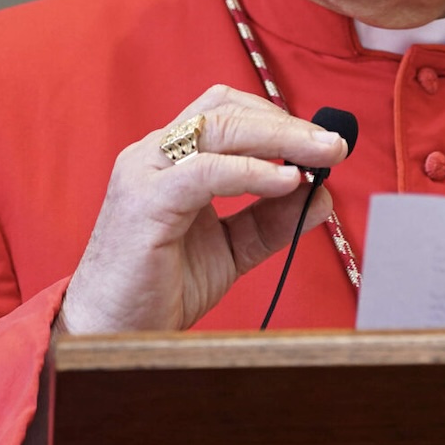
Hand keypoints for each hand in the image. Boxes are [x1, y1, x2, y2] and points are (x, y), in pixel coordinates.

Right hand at [60, 85, 348, 333]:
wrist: (109, 334)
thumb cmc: (158, 288)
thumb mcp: (230, 249)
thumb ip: (270, 221)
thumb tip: (321, 196)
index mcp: (170, 158)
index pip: (227, 111)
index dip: (278, 118)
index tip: (324, 142)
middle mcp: (153, 154)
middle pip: (226, 110)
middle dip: (288, 124)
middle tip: (335, 144)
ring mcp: (144, 173)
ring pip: (218, 129)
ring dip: (279, 138)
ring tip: (322, 156)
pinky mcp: (144, 203)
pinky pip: (205, 172)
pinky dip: (251, 172)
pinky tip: (286, 181)